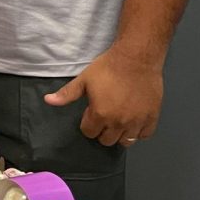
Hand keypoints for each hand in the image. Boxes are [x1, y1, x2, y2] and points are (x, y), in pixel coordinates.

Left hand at [44, 45, 163, 147]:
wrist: (136, 58)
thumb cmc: (108, 67)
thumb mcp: (84, 79)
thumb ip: (67, 94)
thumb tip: (48, 100)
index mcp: (100, 115)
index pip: (89, 132)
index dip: (88, 123)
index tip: (92, 111)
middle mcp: (118, 123)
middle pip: (107, 140)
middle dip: (103, 130)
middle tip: (105, 116)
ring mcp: (137, 122)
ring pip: (126, 141)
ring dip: (120, 134)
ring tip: (119, 120)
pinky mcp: (152, 117)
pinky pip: (144, 135)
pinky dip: (139, 132)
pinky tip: (134, 121)